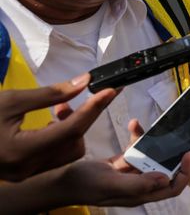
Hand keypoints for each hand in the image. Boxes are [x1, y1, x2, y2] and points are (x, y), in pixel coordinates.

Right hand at [0, 73, 116, 181]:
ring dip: (73, 130)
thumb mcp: (12, 100)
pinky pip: (57, 157)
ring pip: (69, 153)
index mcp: (21, 151)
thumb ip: (50, 94)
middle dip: (84, 118)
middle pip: (74, 144)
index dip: (94, 108)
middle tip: (87, 95)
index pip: (70, 129)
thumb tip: (84, 82)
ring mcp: (27, 173)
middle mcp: (27, 168)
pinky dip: (62, 139)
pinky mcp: (27, 172)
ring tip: (60, 111)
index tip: (111, 90)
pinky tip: (52, 123)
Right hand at [61, 118, 189, 206]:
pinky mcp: (123, 164)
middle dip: (172, 152)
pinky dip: (137, 137)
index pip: (172, 188)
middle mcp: (139, 186)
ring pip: (152, 157)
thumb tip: (164, 179)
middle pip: (167, 170)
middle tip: (176, 135)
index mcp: (139, 194)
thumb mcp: (108, 183)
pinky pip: (137, 149)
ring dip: (152, 141)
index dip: (184, 172)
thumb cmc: (81, 185)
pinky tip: (133, 125)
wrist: (58, 180)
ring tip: (146, 127)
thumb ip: (137, 185)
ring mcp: (131, 174)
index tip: (187, 153)